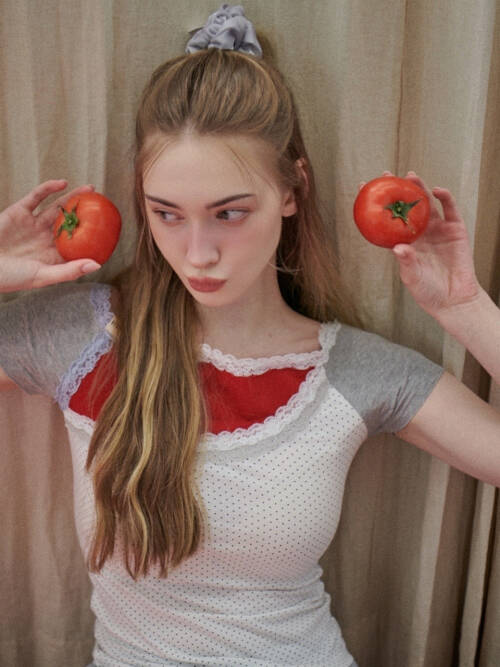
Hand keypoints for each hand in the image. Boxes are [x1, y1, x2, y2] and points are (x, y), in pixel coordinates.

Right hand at [0, 180, 100, 292]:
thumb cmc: (11, 277)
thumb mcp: (43, 276)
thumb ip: (69, 271)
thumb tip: (96, 264)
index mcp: (53, 255)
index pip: (77, 244)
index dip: (93, 237)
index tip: (110, 230)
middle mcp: (45, 238)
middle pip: (71, 223)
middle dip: (87, 214)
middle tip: (104, 204)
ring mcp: (33, 224)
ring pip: (57, 207)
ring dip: (73, 197)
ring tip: (90, 190)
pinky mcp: (19, 211)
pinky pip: (36, 196)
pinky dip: (49, 188)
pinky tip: (63, 183)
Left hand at [359, 171, 481, 319]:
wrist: (453, 299)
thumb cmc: (427, 291)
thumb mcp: (412, 277)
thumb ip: (406, 261)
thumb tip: (398, 248)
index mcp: (405, 241)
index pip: (387, 220)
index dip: (376, 205)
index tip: (362, 189)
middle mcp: (420, 232)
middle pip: (407, 206)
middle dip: (397, 189)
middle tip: (386, 174)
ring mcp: (438, 229)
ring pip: (427, 203)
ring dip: (419, 187)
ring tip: (410, 177)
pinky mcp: (456, 229)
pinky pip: (450, 209)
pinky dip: (444, 197)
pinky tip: (436, 190)